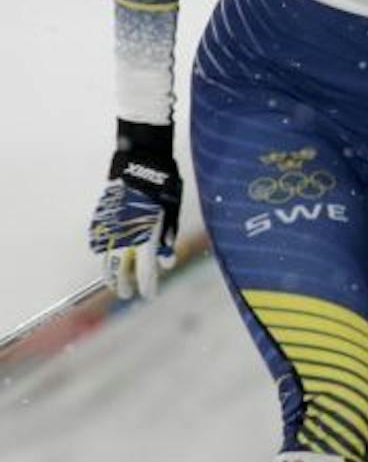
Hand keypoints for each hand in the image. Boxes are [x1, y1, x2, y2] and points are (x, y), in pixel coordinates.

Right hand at [88, 120, 182, 300]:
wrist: (138, 165)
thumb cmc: (162, 189)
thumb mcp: (172, 215)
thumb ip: (167, 239)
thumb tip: (165, 262)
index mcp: (145, 237)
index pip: (145, 272)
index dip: (148, 287)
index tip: (149, 296)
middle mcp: (124, 236)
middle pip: (119, 270)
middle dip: (123, 285)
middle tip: (127, 294)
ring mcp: (108, 228)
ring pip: (105, 259)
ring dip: (110, 273)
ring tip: (114, 282)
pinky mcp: (100, 220)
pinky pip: (100, 243)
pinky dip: (104, 253)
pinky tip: (109, 258)